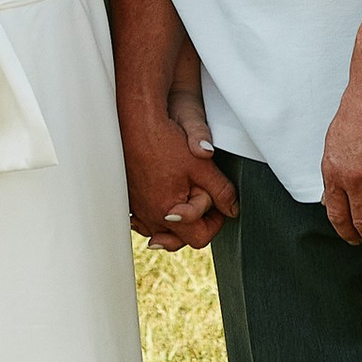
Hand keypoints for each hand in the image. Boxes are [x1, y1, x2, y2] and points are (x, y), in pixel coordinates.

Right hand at [120, 100, 237, 252]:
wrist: (135, 122)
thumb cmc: (165, 141)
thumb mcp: (202, 166)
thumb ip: (221, 191)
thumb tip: (232, 209)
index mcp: (167, 213)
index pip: (199, 238)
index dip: (215, 223)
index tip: (219, 204)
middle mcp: (148, 216)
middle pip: (178, 238)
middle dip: (194, 222)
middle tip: (202, 198)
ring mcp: (136, 209)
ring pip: (160, 230)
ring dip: (175, 219)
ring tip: (184, 197)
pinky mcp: (128, 198)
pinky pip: (143, 219)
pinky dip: (156, 213)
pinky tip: (163, 198)